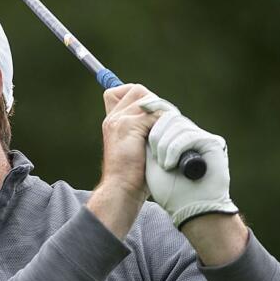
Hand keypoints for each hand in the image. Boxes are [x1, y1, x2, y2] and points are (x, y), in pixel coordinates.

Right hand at [85, 84, 166, 237]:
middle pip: (138, 90)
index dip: (142, 98)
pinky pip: (154, 115)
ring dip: (163, 114)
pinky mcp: (129, 126)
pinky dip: (164, 125)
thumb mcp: (136, 148)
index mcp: (112, 121)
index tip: (153, 115)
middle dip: (156, 103)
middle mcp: (113, 117)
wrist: (121, 189)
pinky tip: (165, 140)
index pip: (124, 91)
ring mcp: (119, 120)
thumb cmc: (133, 175)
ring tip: (167, 132)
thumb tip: (164, 120)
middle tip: (165, 123)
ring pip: (148, 101)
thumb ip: (143, 132)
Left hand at [139, 99, 238, 227]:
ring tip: (163, 165)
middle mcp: (191, 134)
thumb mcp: (151, 160)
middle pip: (169, 115)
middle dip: (155, 133)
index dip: (153, 105)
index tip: (141, 107)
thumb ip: (148, 138)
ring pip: (177, 123)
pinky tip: (170, 165)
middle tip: (155, 157)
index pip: (164, 111)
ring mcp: (203, 137)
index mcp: (176, 136)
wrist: (187, 209)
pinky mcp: (214, 143)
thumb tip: (141, 112)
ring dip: (164, 145)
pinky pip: (188, 135)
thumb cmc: (169, 190)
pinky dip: (174, 149)